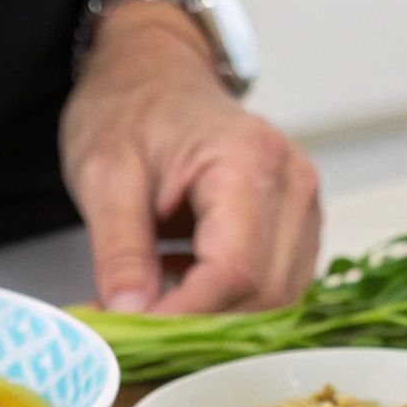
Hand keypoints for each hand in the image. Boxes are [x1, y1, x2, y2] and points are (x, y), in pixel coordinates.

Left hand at [62, 2, 320, 313]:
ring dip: (216, 317)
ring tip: (153, 300)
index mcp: (247, 162)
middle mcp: (291, 183)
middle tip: (135, 330)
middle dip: (200, 325)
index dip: (185, 317)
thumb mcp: (103, 173)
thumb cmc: (130, 107)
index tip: (133, 335)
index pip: (234, 271)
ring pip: (276, 298)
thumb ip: (119, 248)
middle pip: (265, 292)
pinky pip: (275, 284)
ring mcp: (302, 204)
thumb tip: (129, 315)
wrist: (153, 72)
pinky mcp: (296, 224)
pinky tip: (181, 282)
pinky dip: (229, 301)